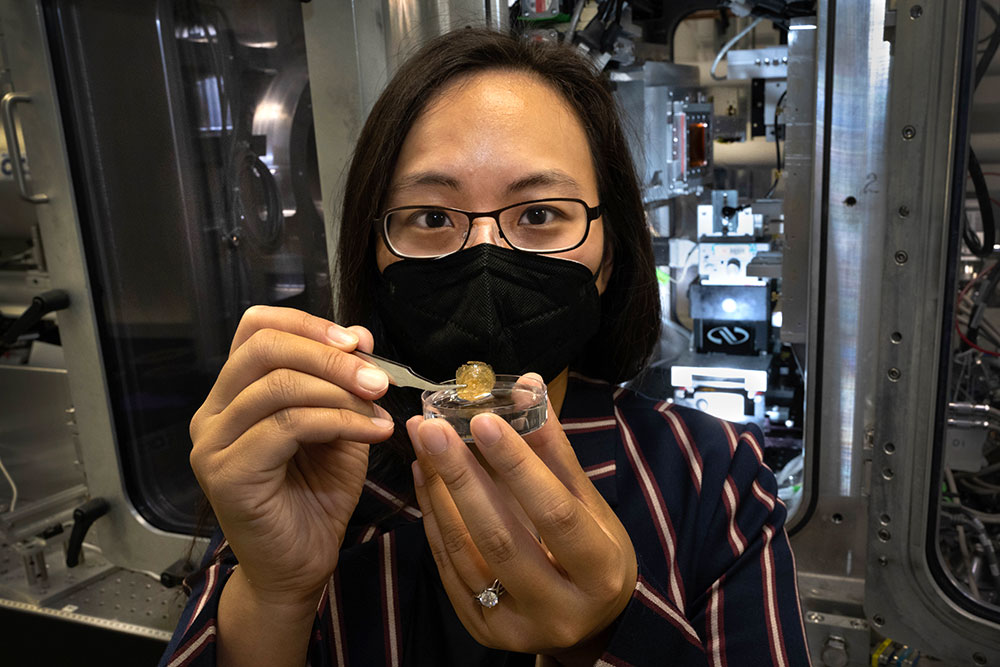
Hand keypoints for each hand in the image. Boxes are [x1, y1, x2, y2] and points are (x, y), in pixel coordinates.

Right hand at [189, 305, 394, 607]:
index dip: (308, 324)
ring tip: (379, 410)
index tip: (357, 342)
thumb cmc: (316, 498)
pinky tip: (372, 432)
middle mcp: (213, 414)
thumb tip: (360, 336)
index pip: (256, 328)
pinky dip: (339, 421)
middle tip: (376, 379)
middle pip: (264, 348)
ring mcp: (213, 444)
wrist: (299, 567)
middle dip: (330, 356)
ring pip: (279, 386)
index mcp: (234, 395)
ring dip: (341, 392)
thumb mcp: (339, 427)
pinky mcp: (228, 473)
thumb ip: (344, 384)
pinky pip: (288, 426)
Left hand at [407, 375, 636, 661]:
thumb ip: (556, 452)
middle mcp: (559, 608)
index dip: (519, 466)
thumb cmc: (596, 555)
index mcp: (600, 572)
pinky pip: (450, 569)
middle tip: (432, 427)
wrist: (590, 624)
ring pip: (467, 554)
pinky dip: (434, 519)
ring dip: (439, 492)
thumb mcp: (590, 506)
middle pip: (501, 538)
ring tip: (423, 443)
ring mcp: (516, 626)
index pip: (555, 513)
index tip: (483, 420)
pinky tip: (424, 478)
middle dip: (461, 477)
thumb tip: (528, 387)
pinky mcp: (482, 630)